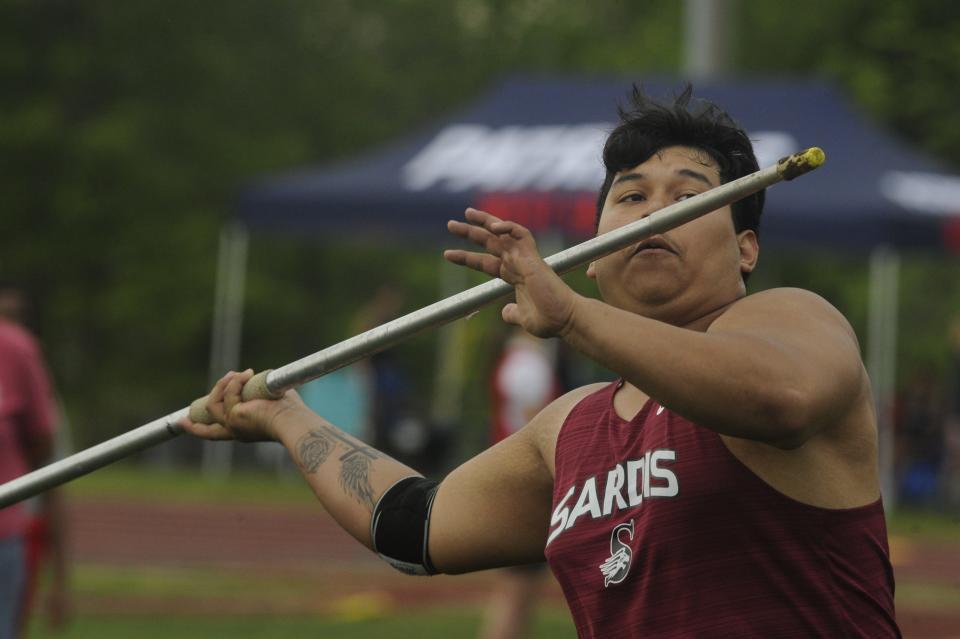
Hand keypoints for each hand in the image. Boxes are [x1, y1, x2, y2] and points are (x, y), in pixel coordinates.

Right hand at [178, 369, 306, 441]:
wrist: (293, 420)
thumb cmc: (290, 411)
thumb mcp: (268, 399)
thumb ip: (257, 391)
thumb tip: (255, 378)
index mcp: (244, 430)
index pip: (217, 432)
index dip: (199, 428)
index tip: (185, 421)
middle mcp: (236, 432)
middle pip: (206, 431)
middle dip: (193, 423)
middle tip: (183, 418)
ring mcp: (232, 426)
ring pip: (213, 405)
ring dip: (223, 385)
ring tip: (239, 373)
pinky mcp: (234, 417)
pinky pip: (228, 395)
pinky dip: (236, 382)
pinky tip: (248, 374)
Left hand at [444, 208, 578, 337]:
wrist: (566, 319)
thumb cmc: (550, 321)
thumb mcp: (523, 318)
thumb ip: (513, 313)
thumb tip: (505, 313)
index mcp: (514, 276)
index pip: (485, 262)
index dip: (467, 257)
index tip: (447, 254)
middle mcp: (518, 264)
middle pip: (491, 242)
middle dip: (470, 232)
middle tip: (450, 224)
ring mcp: (526, 259)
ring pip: (503, 232)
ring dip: (484, 221)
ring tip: (467, 214)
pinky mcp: (534, 258)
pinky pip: (521, 234)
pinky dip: (508, 227)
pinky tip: (494, 227)